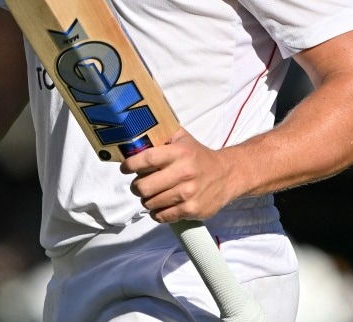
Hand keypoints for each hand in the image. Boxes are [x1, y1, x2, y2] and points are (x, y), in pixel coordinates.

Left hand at [120, 128, 235, 222]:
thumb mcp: (183, 139)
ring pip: (150, 203)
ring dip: (147, 200)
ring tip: (153, 194)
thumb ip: (162, 136)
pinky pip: (162, 216)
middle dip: (136, 186)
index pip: (147, 159)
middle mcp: (184, 173)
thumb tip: (135, 138)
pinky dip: (157, 213)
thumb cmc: (199, 157)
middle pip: (144, 186)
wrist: (227, 175)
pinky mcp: (191, 210)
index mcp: (180, 153)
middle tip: (139, 184)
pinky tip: (161, 206)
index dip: (130, 165)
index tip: (125, 168)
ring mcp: (188, 194)